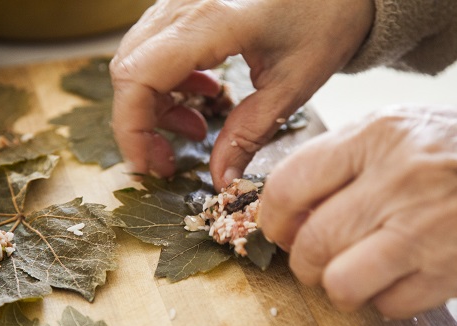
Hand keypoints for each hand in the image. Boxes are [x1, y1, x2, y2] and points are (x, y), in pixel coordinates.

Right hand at [110, 0, 374, 189]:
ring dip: (156, 101)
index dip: (132, 129)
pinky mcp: (190, 0)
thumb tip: (220, 178)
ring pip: (139, 56)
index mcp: (211, 19)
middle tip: (169, 157)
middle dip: (140, 122)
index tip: (149, 165)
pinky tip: (205, 92)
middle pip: (128, 68)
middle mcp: (185, 1)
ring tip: (197, 128)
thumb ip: (250, 133)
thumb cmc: (328, 17)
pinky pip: (158, 43)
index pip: (138, 76)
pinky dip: (169, 77)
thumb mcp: (292, 85)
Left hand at [260, 99, 456, 317]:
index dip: (273, 218)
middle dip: (304, 263)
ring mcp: (424, 227)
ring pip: (340, 282)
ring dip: (339, 288)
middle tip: (317, 260)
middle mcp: (396, 179)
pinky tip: (402, 278)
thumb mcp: (399, 128)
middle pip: (310, 243)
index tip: (280, 231)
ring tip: (355, 274)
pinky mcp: (451, 271)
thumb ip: (341, 161)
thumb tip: (287, 205)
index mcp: (375, 135)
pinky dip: (385, 300)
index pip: (289, 185)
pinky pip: (387, 305)